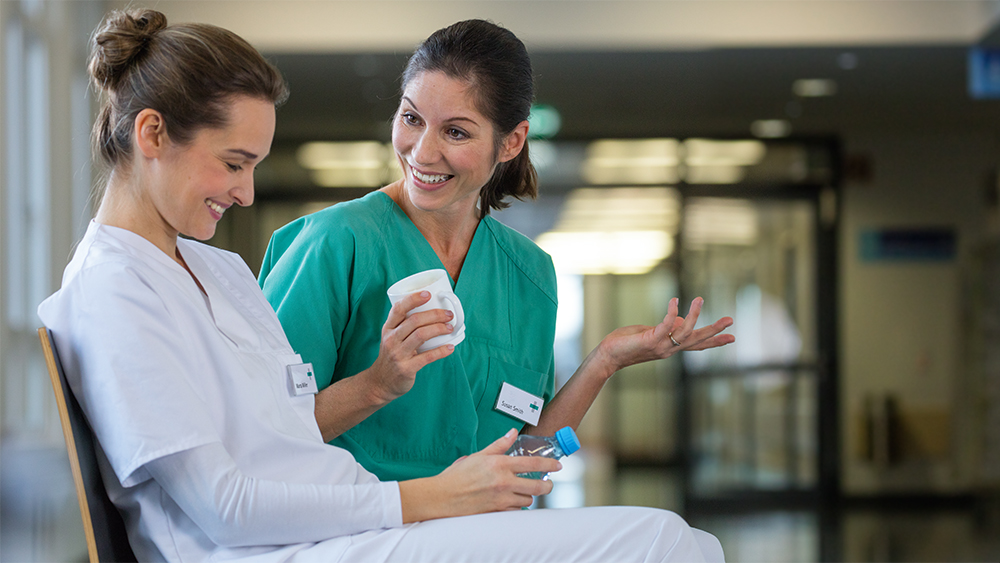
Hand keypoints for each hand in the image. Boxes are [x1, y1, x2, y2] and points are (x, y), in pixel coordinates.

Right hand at [364, 291, 455, 402]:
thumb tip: (433, 311)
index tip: (428, 294)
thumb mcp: (391, 338)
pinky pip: (427, 357)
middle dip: (435, 315)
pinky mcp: (406, 368)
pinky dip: (441, 351)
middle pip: (414, 320)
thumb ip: (405, 325)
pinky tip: (450, 347)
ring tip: (450, 328)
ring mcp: (398, 354)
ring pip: (421, 335)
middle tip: (449, 315)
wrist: (380, 383)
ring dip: (439, 329)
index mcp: (388, 329)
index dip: (413, 299)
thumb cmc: (391, 356)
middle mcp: (391, 339)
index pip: (398, 309)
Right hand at [399, 430, 559, 522]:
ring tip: (524, 491)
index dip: (550, 465)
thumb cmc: (458, 475)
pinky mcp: (497, 511)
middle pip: (537, 486)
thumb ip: (498, 445)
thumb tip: (512, 433)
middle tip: (548, 484)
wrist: (442, 497)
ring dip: (529, 496)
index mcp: (500, 465)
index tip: (559, 466)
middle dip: (547, 485)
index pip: (533, 464)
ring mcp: (501, 499)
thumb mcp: (478, 455)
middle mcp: (504, 482)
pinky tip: (513, 502)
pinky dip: (518, 507)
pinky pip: (516, 511)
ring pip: (528, 500)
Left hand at [598, 297, 733, 373]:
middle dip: (714, 330)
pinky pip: (665, 325)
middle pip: (696, 340)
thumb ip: (665, 328)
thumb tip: (679, 319)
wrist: (608, 356)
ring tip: (700, 298)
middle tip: (730, 320)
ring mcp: (660, 346)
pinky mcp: (650, 340)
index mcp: (671, 348)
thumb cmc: (626, 343)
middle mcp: (669, 349)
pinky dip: (672, 312)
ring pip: (684, 332)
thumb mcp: (650, 332)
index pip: (697, 345)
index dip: (714, 341)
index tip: (732, 338)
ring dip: (694, 315)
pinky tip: (675, 300)